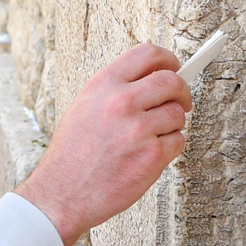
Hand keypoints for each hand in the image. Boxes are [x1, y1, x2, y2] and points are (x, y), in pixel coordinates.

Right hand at [13, 44, 192, 245]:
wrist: (63, 191)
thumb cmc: (73, 152)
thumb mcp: (85, 106)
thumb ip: (117, 89)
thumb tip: (154, 80)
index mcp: (104, 85)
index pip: (148, 54)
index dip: (168, 59)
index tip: (175, 66)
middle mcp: (121, 101)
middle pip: (172, 81)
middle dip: (182, 92)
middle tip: (181, 101)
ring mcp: (138, 128)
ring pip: (178, 114)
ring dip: (172, 125)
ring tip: (151, 136)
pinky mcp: (152, 155)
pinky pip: (178, 141)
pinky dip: (169, 147)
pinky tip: (147, 154)